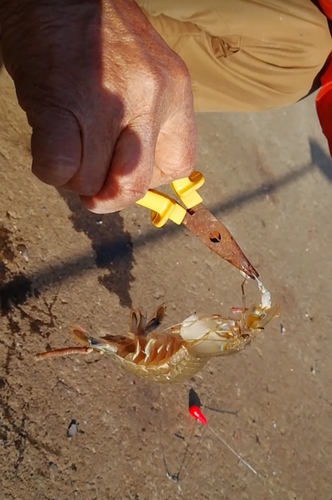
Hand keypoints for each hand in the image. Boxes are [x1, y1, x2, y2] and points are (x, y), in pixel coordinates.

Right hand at [0, 0, 196, 212]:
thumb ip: (145, 121)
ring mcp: (108, 99)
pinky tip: (47, 144)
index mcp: (175, 92)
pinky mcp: (63, 101)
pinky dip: (50, 170)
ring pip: (93, 181)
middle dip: (108, 194)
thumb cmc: (97, 35)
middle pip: (135, 184)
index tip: (122, 172)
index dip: (148, 181)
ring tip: (65, 145)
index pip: (178, 166)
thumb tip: (124, 179)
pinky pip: (60, 166)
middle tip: (88, 179)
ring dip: (74, 177)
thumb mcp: (144, 74)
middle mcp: (151, 96)